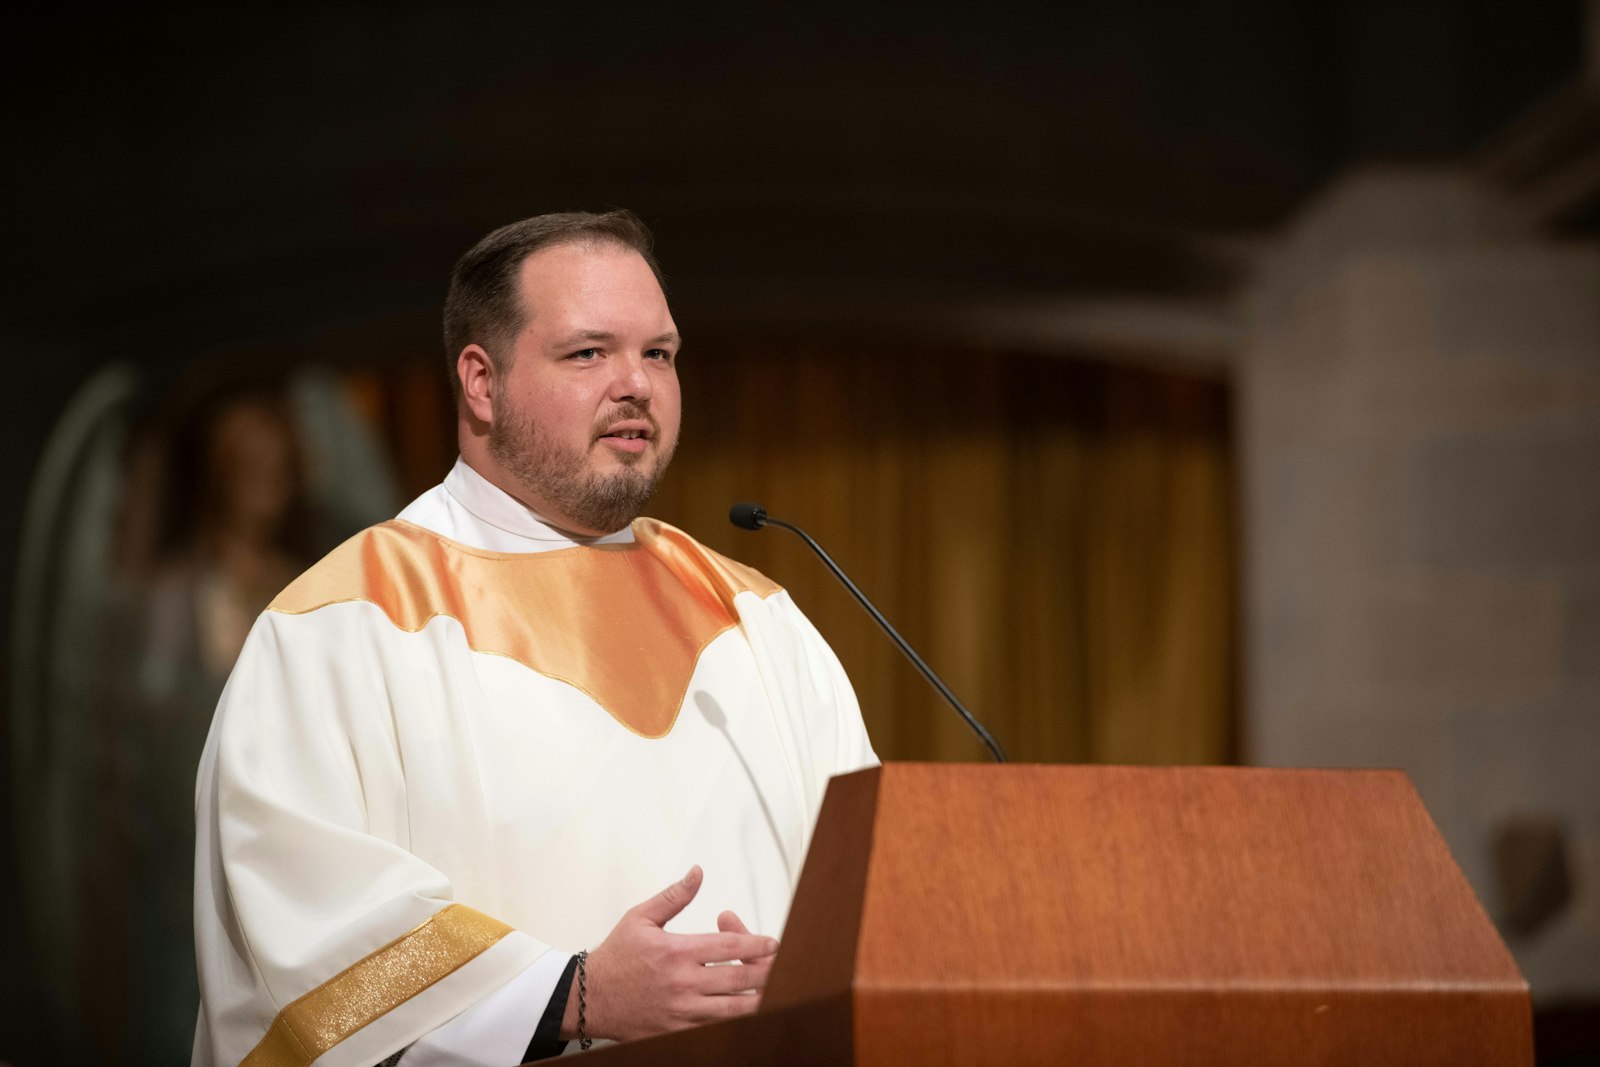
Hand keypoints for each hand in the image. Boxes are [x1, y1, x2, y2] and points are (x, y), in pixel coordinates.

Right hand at [563, 865, 778, 1041]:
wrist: (587, 998)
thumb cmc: (615, 958)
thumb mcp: (641, 917)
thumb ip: (674, 896)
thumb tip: (697, 873)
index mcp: (676, 952)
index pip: (729, 946)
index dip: (757, 943)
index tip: (772, 943)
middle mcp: (683, 983)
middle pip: (739, 978)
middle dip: (766, 971)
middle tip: (781, 965)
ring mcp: (681, 1012)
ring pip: (733, 1010)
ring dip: (757, 999)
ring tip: (773, 990)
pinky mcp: (677, 1032)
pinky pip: (714, 1029)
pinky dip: (734, 1022)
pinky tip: (744, 1012)